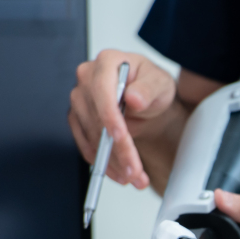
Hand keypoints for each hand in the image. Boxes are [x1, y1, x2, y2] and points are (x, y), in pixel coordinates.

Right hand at [68, 50, 177, 189]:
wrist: (148, 101)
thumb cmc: (152, 86)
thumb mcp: (160, 83)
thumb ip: (149, 89)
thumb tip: (134, 97)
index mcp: (107, 62)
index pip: (102, 91)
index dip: (110, 116)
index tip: (120, 137)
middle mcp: (88, 79)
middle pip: (97, 119)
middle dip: (118, 150)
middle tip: (135, 170)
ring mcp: (80, 100)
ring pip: (92, 137)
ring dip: (112, 162)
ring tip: (134, 177)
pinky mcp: (78, 119)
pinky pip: (86, 145)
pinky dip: (103, 162)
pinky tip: (119, 173)